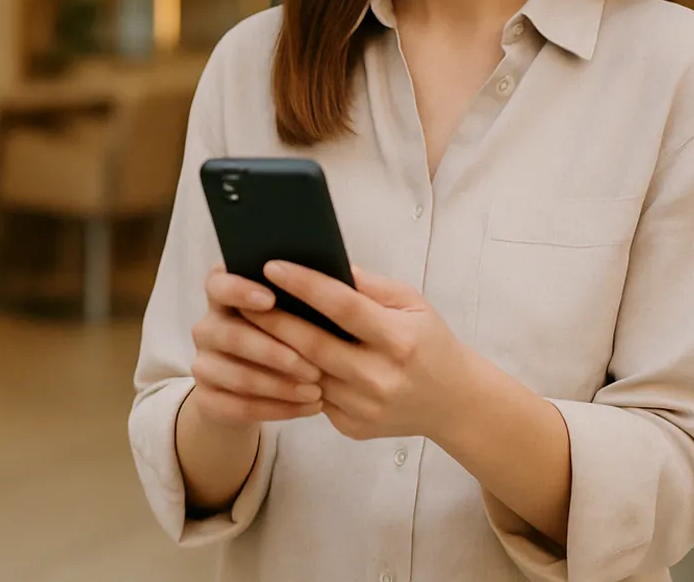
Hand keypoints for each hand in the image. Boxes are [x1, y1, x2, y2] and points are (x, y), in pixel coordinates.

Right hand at [185, 265, 324, 429]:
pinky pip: (240, 407)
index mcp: (223, 294)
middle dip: (275, 352)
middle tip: (314, 366)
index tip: (271, 299)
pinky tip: (308, 407)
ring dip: (281, 386)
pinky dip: (278, 409)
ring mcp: (203, 364)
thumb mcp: (295, 311)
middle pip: (232, 335)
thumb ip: (306, 293)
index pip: (219, 283)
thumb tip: (339, 279)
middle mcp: (207, 327)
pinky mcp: (207, 399)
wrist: (258, 386)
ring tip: (317, 391)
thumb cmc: (287, 335)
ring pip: (239, 377)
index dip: (240, 290)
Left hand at [244, 262, 471, 441]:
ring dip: (272, 350)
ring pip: (304, 375)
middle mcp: (380, 377)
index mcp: (399, 340)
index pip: (343, 307)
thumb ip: (369, 286)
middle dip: (271, 318)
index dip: (305, 285)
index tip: (272, 266)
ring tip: (246, 323)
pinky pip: (312, 397)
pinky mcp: (352, 427)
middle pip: (312, 345)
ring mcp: (364, 408)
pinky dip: (290, 377)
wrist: (453, 402)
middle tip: (240, 295)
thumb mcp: (412, 304)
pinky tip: (270, 356)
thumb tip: (324, 266)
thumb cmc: (429, 341)